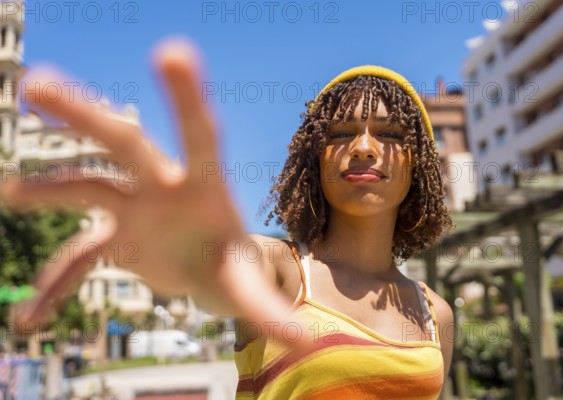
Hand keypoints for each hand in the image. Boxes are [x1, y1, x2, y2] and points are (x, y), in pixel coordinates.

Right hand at [2, 39, 308, 349]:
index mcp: (204, 187)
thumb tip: (302, 340)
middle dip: (85, 115)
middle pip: (124, 142)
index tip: (172, 52)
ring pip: (87, 183)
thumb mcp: (247, 287)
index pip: (199, 135)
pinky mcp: (112, 236)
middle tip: (39, 85)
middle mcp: (163, 186)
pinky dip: (55, 286)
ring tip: (11, 192)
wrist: (211, 272)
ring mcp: (133, 207)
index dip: (186, 98)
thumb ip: (267, 309)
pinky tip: (31, 319)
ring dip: (49, 188)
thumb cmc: (233, 267)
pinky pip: (75, 257)